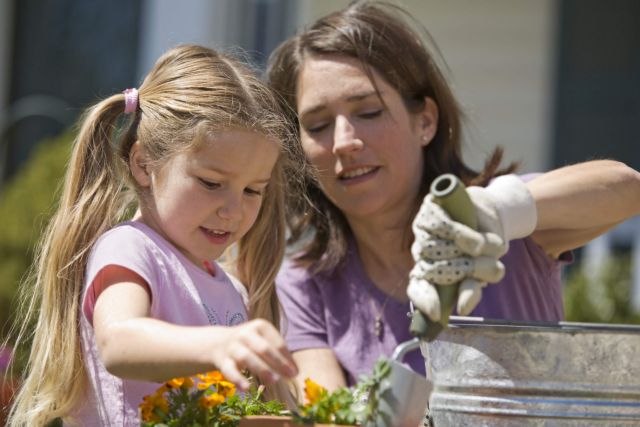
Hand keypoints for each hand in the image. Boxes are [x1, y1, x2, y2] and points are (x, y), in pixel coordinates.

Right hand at [209, 319, 297, 389]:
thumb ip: (278, 353)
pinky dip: (238, 379)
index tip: (296, 372)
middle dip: (278, 362)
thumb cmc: (250, 343)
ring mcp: (232, 346)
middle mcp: (245, 334)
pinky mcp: (222, 360)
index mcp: (259, 326)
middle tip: (291, 376)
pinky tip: (247, 389)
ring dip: (261, 369)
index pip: (277, 342)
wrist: (218, 342)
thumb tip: (294, 371)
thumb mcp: (263, 340)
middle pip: (263, 348)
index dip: (287, 358)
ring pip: (246, 357)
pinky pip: (229, 370)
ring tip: (274, 381)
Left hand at [408, 175, 536, 319]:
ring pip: (437, 249)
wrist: (493, 215)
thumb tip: (462, 309)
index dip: (424, 300)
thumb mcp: (484, 273)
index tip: (436, 313)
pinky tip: (476, 234)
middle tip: (485, 266)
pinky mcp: (429, 209)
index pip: (418, 289)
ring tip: (486, 248)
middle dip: (465, 271)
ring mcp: (423, 230)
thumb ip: (471, 290)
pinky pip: (442, 226)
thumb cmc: (484, 249)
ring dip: (468, 251)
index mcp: (431, 272)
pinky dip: (464, 234)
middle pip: (434, 269)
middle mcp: (423, 253)